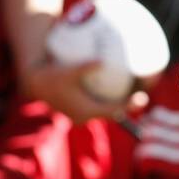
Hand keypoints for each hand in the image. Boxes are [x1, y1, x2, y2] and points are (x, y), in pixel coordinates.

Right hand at [21, 59, 147, 124]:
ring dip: (119, 106)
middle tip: (143, 98)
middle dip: (127, 108)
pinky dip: (109, 102)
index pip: (113, 111)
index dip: (129, 106)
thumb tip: (102, 61)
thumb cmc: (53, 75)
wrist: (35, 83)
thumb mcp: (70, 70)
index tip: (142, 99)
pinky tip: (119, 92)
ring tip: (136, 97)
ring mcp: (81, 115)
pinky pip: (98, 108)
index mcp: (85, 110)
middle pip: (112, 114)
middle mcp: (84, 116)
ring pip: (105, 112)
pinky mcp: (78, 110)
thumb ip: (86, 67)